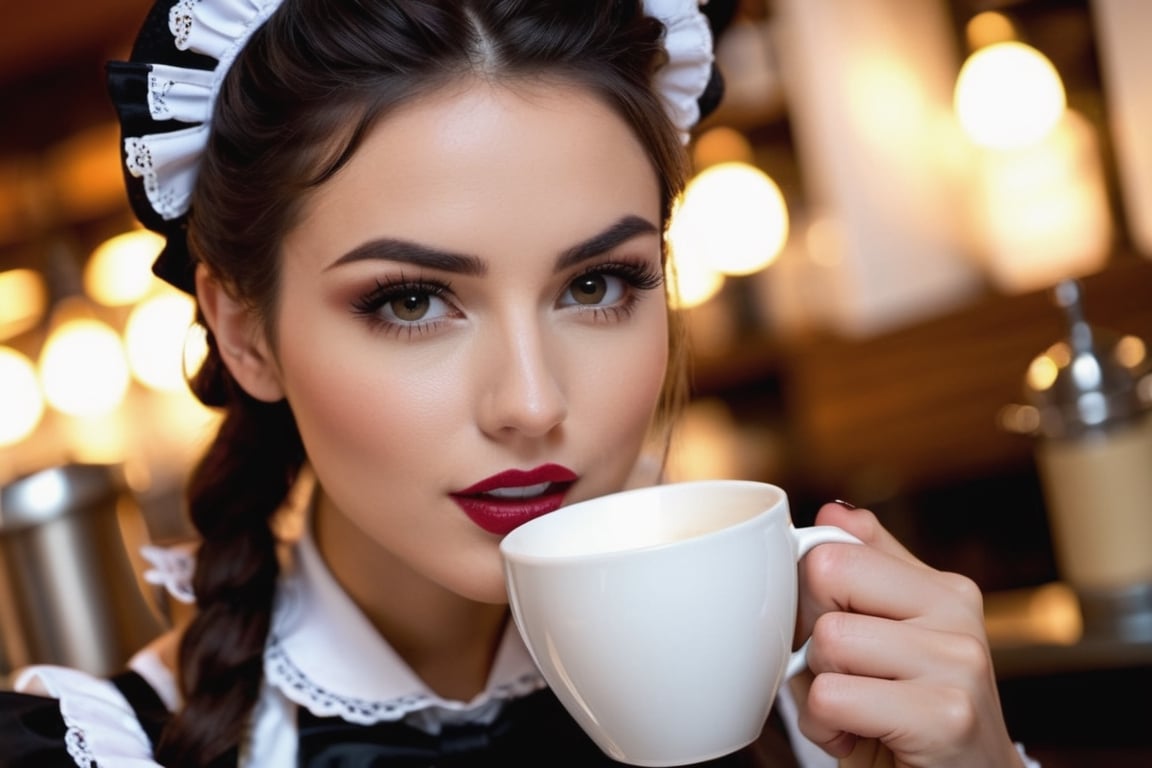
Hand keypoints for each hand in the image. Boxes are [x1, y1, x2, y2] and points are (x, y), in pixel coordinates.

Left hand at [790, 502, 1025, 767]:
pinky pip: (832, 695)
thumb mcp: (886, 642)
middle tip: (844, 677)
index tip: (830, 639)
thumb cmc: (911, 724)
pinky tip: (860, 740)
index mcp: (943, 588)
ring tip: (856, 714)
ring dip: (818, 690)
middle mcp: (958, 613)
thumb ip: (867, 573)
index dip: (808, 598)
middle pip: (825, 575)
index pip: (833, 547)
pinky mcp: (945, 714)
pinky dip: (826, 728)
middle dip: (811, 636)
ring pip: (828, 639)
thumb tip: (833, 513)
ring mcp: (959, 661)